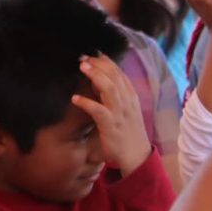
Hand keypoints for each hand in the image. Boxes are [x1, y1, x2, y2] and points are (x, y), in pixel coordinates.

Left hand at [72, 55, 150, 174]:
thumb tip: (98, 82)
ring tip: (82, 67)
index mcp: (131, 96)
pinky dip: (87, 103)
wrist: (136, 155)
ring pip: (110, 88)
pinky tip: (75, 99)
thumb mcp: (126, 110)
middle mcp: (127, 101)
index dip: (106, 61)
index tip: (92, 54)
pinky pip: (98, 111)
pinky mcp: (111, 125)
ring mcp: (120, 113)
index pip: (120, 72)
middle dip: (99, 64)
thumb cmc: (128, 132)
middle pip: (115, 76)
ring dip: (95, 76)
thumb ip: (115, 96)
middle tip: (83, 57)